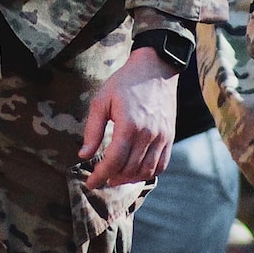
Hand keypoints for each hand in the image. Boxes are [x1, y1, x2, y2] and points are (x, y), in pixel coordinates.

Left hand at [80, 45, 177, 188]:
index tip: (90, 184)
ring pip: (146, 170)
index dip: (100, 175)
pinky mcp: (169, 136)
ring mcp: (162, 137)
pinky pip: (161, 164)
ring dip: (130, 179)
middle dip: (113, 178)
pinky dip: (148, 173)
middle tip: (101, 179)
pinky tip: (136, 172)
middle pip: (129, 169)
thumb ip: (93, 130)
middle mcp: (148, 134)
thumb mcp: (101, 101)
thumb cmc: (124, 83)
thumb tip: (83, 155)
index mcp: (129, 125)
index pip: (114, 160)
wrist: (155, 69)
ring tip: (116, 177)